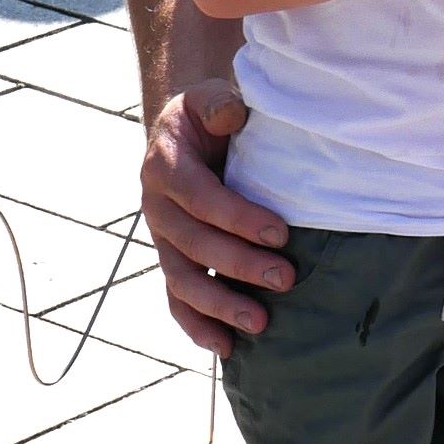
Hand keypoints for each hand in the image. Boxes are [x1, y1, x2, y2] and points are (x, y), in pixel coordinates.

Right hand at [140, 75, 292, 354]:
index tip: (281, 233)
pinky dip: (197, 326)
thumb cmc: (209, 115)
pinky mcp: (173, 261)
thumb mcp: (210, 96)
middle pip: (193, 244)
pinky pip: (177, 300)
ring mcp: (162, 240)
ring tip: (261, 323)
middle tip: (286, 279)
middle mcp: (157, 206)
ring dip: (219, 305)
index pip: (200, 197)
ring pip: (182, 279)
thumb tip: (232, 116)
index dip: (237, 217)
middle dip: (239, 265)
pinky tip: (227, 347)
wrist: (186, 132)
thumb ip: (219, 102)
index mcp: (164, 165)